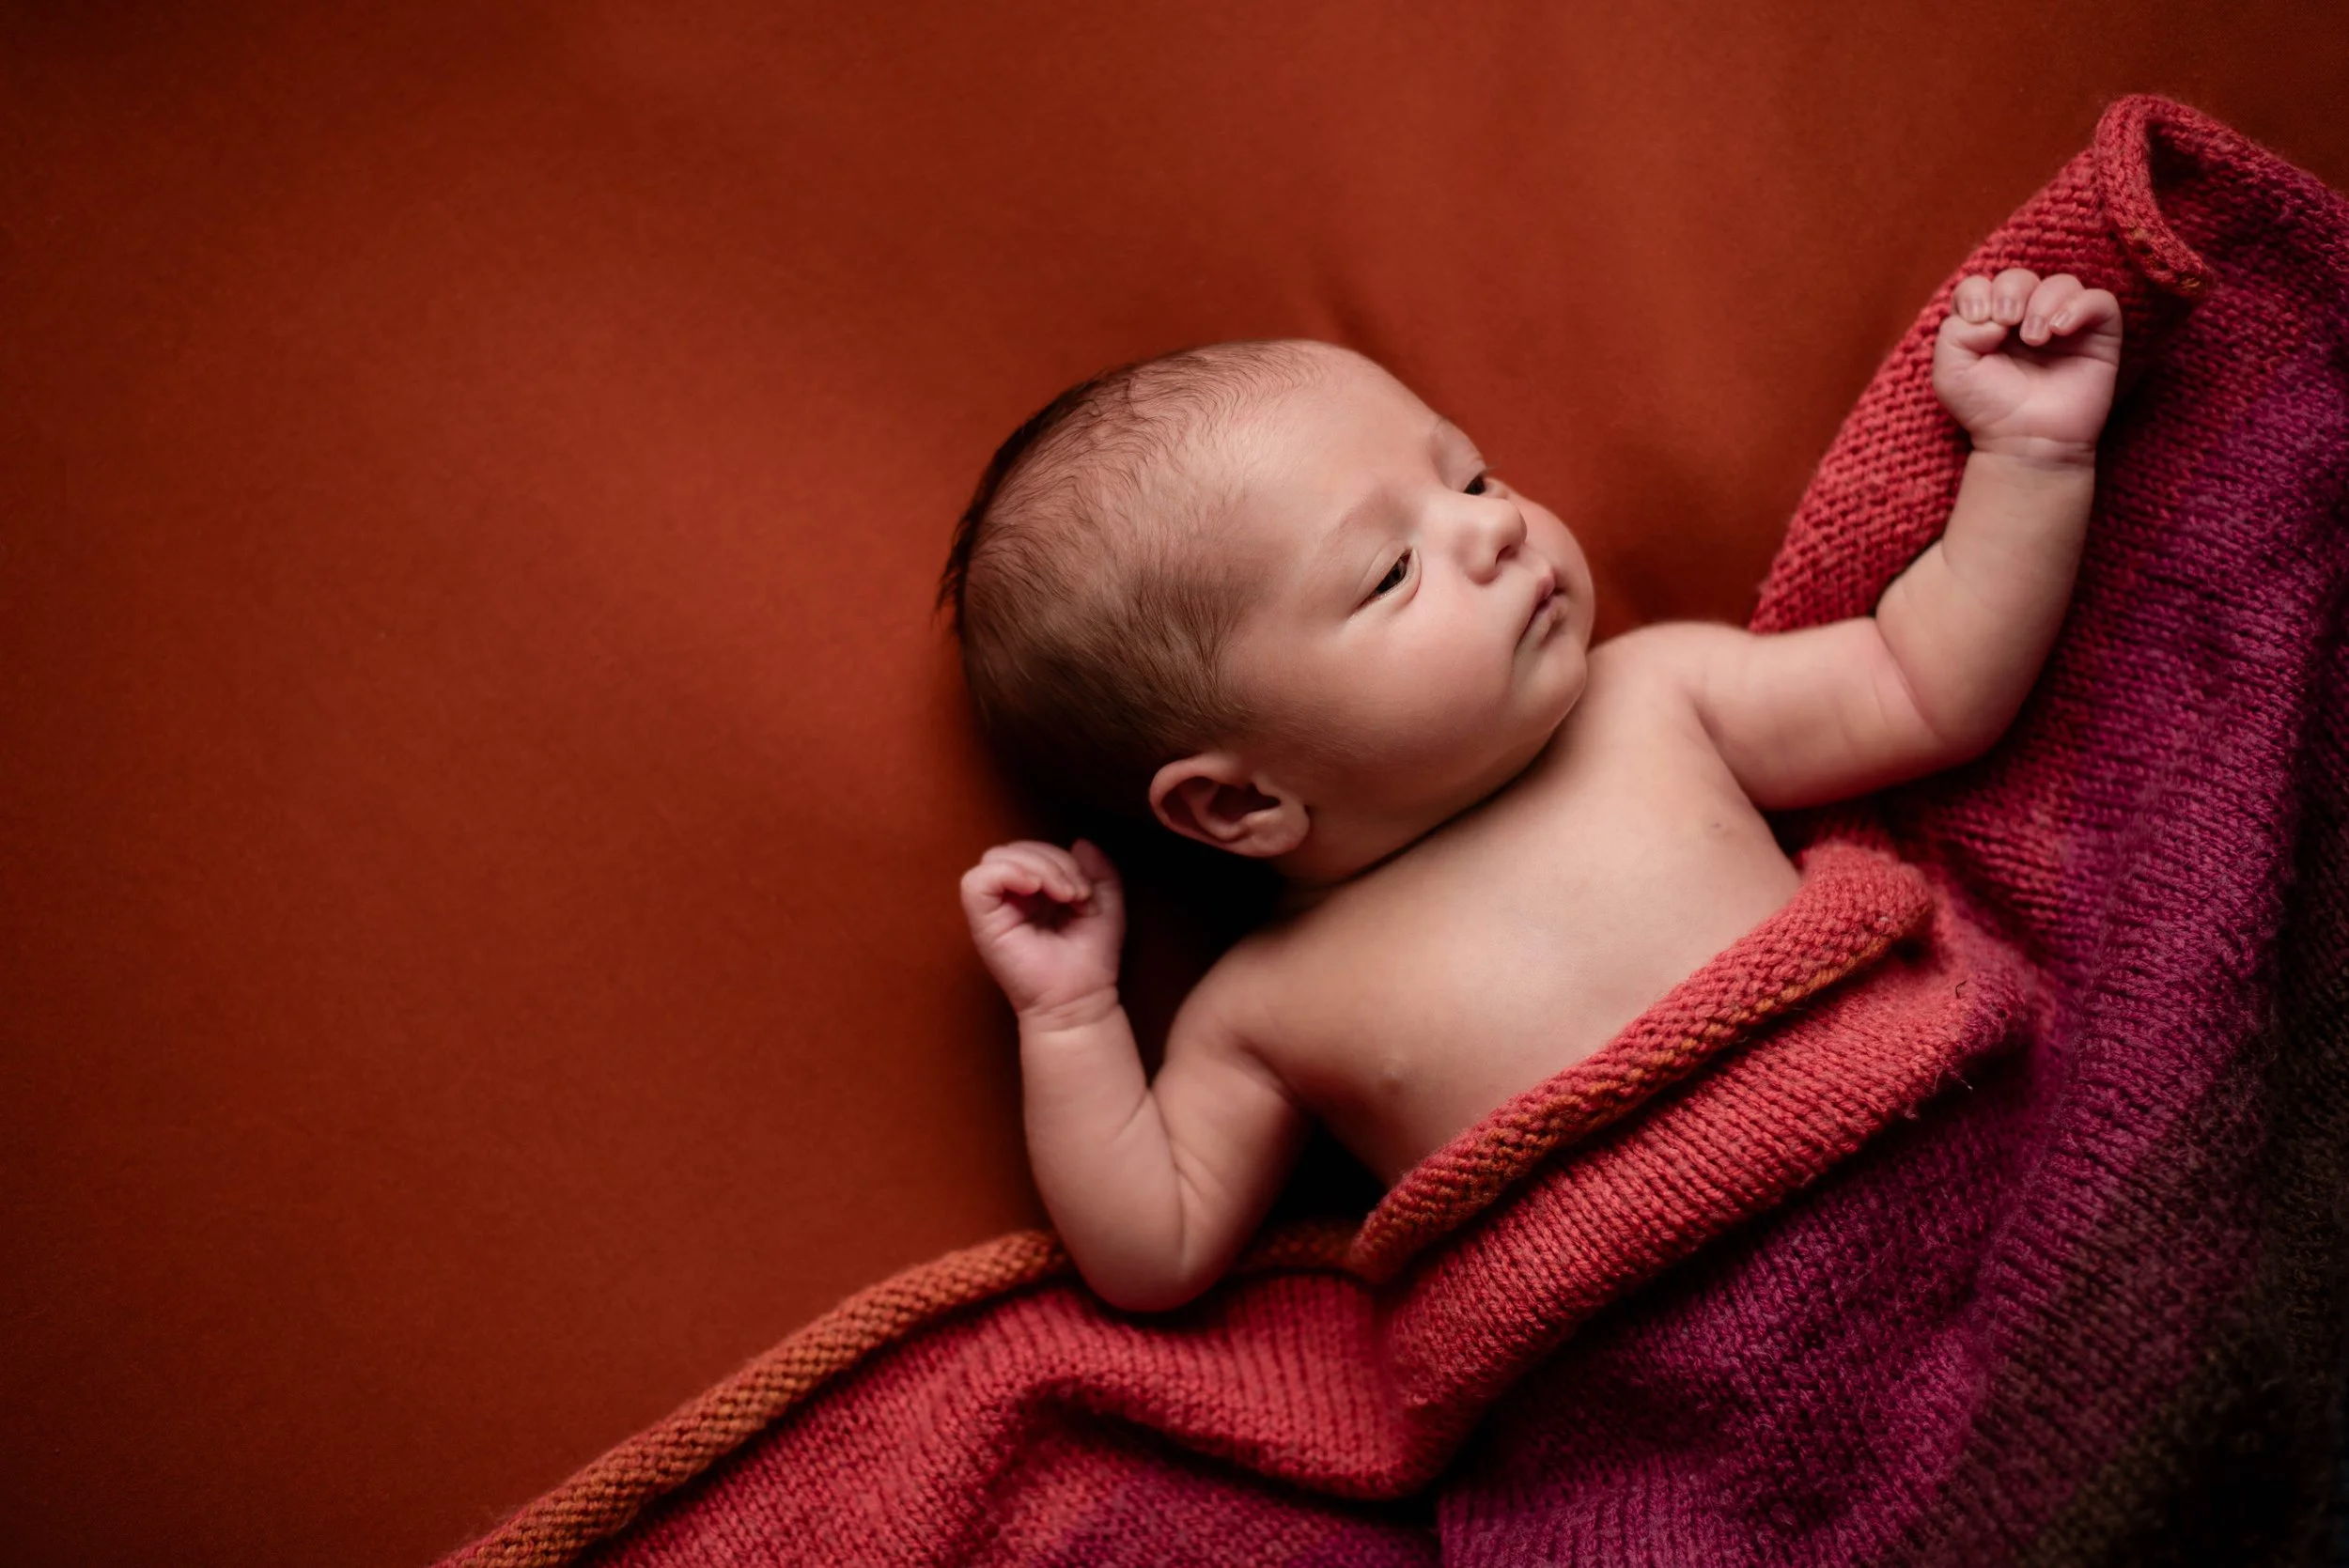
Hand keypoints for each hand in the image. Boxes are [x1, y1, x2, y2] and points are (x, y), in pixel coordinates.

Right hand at [958, 839, 1124, 1026]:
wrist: (1079, 1000)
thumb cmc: (1090, 959)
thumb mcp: (1106, 904)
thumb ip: (1099, 870)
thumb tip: (1079, 841)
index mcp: (1032, 892)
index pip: (1033, 850)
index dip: (1061, 858)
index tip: (1085, 891)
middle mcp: (1008, 898)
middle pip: (1015, 848)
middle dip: (1052, 860)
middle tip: (1076, 894)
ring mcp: (992, 909)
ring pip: (996, 857)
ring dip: (1038, 867)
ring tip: (1064, 896)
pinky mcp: (981, 922)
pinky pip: (977, 881)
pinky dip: (1009, 874)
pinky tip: (1035, 892)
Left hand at [1933, 269, 2121, 464]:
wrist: (2025, 442)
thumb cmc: (1987, 409)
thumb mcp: (1950, 373)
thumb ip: (1953, 333)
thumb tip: (1991, 316)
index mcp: (1987, 324)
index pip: (1980, 285)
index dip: (1977, 291)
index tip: (1977, 318)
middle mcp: (2025, 319)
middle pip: (2019, 277)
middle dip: (2010, 291)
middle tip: (2006, 321)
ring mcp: (2063, 325)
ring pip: (2061, 282)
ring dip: (2043, 302)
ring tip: (2034, 339)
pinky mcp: (2097, 335)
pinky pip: (2100, 300)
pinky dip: (2079, 306)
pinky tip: (2059, 330)